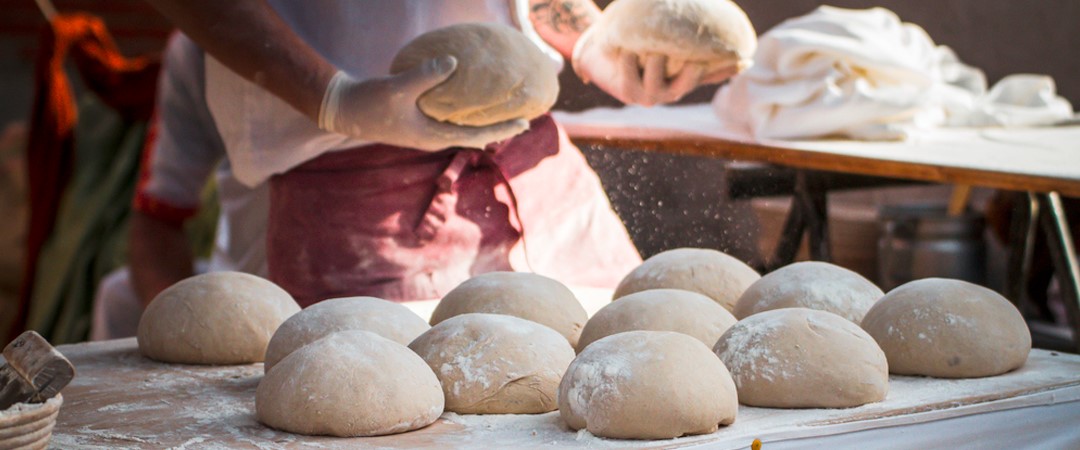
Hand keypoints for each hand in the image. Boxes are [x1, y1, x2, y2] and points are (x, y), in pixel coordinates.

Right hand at [318, 56, 529, 150]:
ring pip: (465, 129)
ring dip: (486, 122)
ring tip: (507, 113)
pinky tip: (474, 103)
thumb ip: (424, 75)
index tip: (526, 123)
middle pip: (476, 134)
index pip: (477, 135)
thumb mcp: (397, 87)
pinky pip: (452, 119)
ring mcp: (427, 130)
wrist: (344, 108)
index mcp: (433, 135)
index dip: (502, 129)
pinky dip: (467, 114)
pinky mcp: (420, 121)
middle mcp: (434, 136)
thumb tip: (452, 62)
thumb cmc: (369, 101)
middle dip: (500, 127)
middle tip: (527, 118)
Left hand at [572, 27, 738, 105]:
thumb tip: (715, 27)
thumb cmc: (635, 41)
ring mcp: (648, 95)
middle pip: (686, 85)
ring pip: (658, 86)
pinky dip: (630, 65)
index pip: (709, 75)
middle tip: (694, 57)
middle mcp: (669, 90)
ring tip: (653, 50)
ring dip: (656, 66)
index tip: (743, 59)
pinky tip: (628, 51)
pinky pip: (630, 81)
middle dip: (691, 73)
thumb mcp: (662, 36)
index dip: (725, 70)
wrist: (599, 50)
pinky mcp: (627, 94)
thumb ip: (685, 34)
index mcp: (682, 77)